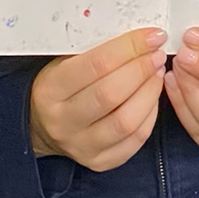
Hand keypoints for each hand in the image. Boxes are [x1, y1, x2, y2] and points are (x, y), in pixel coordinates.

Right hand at [30, 28, 167, 170]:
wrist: (41, 125)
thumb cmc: (60, 86)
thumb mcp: (64, 62)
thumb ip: (96, 50)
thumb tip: (139, 36)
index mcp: (50, 90)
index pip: (96, 65)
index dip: (130, 47)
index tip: (153, 35)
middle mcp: (62, 122)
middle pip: (112, 94)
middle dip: (142, 69)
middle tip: (157, 54)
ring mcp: (81, 146)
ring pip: (126, 121)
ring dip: (150, 92)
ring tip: (157, 73)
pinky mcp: (99, 162)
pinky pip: (135, 139)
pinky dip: (150, 115)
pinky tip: (152, 97)